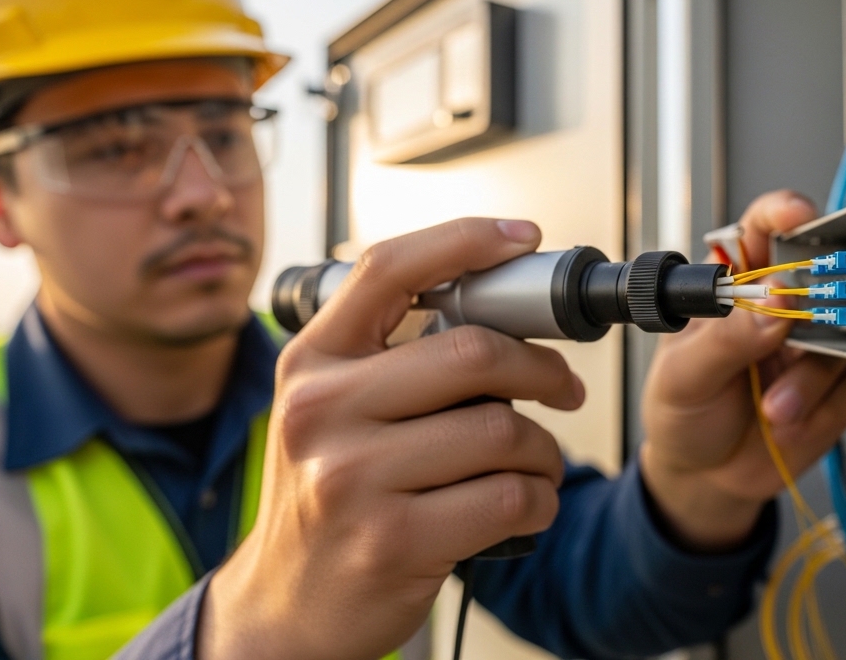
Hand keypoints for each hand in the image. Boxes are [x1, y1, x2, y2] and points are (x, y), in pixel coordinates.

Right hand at [198, 219, 584, 659]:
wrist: (284, 606)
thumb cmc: (327, 499)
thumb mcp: (330, 413)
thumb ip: (390, 360)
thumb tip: (501, 312)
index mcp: (310, 362)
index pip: (389, 271)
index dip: (465, 241)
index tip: (522, 239)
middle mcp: (321, 411)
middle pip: (473, 352)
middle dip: (542, 368)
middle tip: (561, 387)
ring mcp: (351, 478)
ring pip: (503, 430)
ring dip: (544, 450)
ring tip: (533, 465)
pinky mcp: (392, 539)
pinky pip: (510, 497)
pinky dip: (539, 500)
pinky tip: (524, 506)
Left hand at [639, 191, 845, 549]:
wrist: (704, 479)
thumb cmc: (682, 415)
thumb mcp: (683, 377)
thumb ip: (725, 339)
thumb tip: (774, 299)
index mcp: (735, 288)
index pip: (762, 231)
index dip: (784, 213)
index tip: (799, 217)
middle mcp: (781, 309)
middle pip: (826, 273)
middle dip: (824, 299)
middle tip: (802, 331)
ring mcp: (814, 346)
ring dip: (812, 379)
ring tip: (774, 410)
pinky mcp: (840, 386)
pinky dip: (828, 405)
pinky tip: (793, 421)